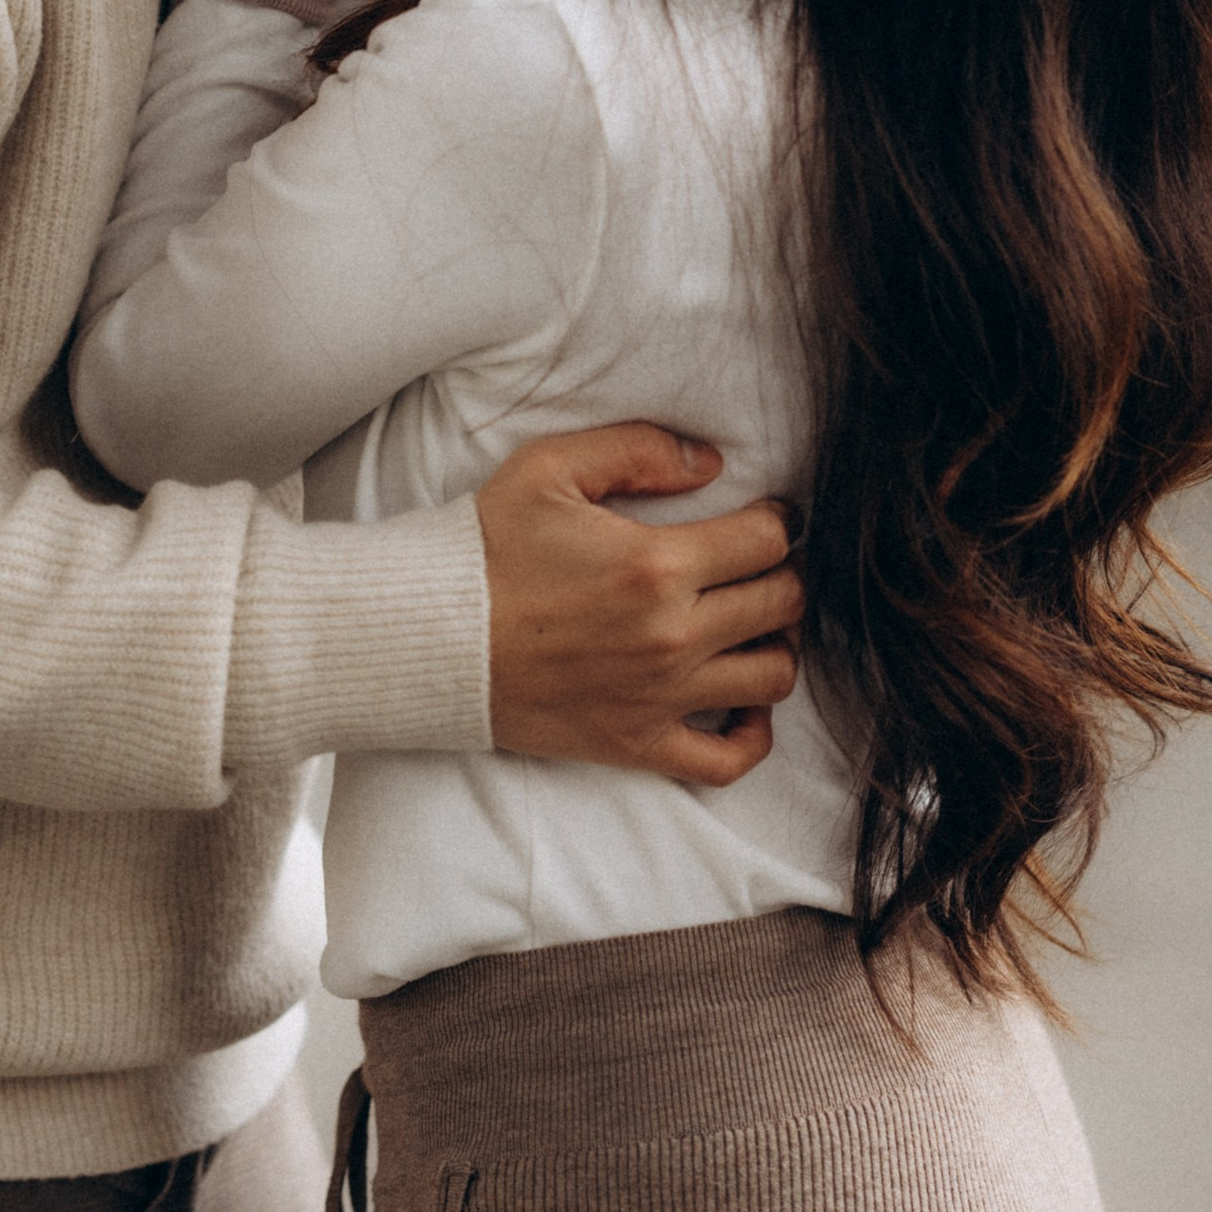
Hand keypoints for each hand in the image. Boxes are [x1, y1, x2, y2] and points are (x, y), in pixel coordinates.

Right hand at [476, 424, 802, 786]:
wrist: (428, 638)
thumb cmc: (484, 550)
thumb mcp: (549, 468)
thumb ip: (638, 451)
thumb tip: (711, 463)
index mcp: (655, 564)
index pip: (767, 542)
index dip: (776, 521)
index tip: (763, 517)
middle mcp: (670, 636)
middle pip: (783, 605)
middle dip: (782, 576)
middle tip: (755, 566)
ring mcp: (658, 698)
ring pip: (773, 678)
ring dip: (776, 646)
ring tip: (749, 625)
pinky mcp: (636, 744)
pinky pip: (728, 760)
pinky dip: (751, 734)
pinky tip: (739, 702)